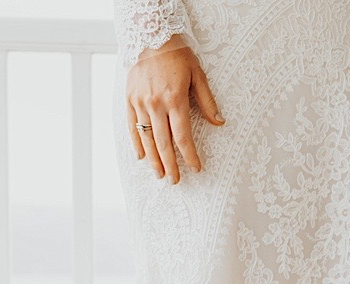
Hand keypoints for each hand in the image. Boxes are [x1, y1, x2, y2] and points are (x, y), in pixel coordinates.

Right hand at [125, 36, 224, 182]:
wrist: (150, 37)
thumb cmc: (178, 56)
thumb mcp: (198, 75)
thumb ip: (207, 101)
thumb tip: (219, 123)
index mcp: (175, 100)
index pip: (183, 136)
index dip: (190, 156)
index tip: (196, 168)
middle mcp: (156, 104)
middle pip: (164, 143)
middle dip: (171, 165)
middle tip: (175, 181)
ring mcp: (140, 103)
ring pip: (147, 138)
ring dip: (154, 159)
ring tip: (160, 175)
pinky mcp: (129, 100)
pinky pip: (132, 126)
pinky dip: (136, 143)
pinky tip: (142, 157)